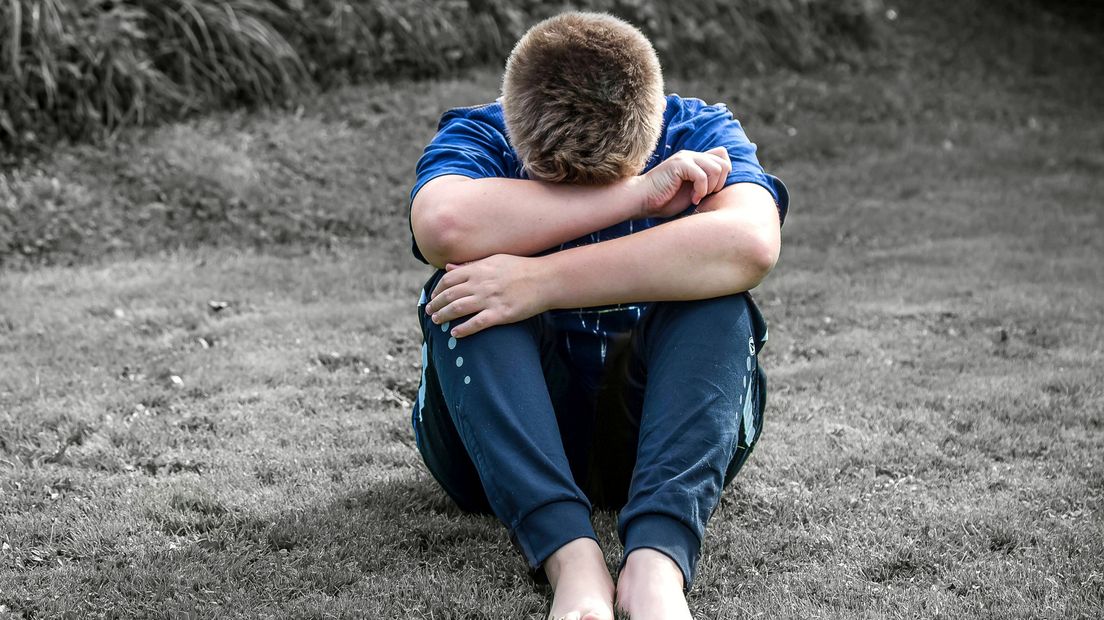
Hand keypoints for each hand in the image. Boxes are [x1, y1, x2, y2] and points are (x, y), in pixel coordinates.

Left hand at [425, 254, 547, 337]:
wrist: (545, 279)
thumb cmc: (521, 268)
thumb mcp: (494, 260)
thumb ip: (471, 265)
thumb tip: (449, 267)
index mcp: (479, 269)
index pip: (449, 279)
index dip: (437, 289)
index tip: (433, 297)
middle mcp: (481, 283)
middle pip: (450, 295)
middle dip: (436, 304)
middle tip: (429, 312)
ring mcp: (490, 299)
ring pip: (458, 308)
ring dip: (444, 316)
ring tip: (437, 322)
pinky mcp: (501, 314)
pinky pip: (477, 323)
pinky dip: (463, 329)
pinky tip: (455, 334)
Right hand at [635, 147, 731, 218]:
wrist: (642, 200)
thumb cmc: (664, 201)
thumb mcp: (691, 192)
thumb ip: (705, 184)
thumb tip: (724, 185)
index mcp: (695, 160)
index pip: (722, 156)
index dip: (723, 175)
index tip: (710, 191)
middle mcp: (692, 155)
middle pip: (724, 162)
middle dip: (719, 183)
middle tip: (704, 195)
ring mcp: (686, 158)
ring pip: (717, 168)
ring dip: (710, 187)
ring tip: (697, 197)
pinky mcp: (679, 164)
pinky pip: (702, 175)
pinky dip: (701, 190)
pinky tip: (692, 199)